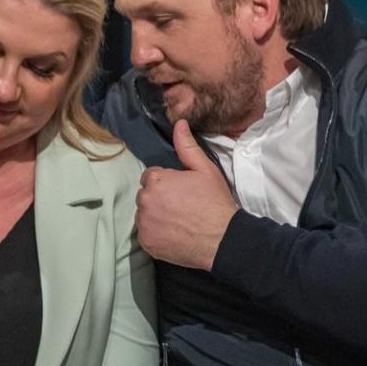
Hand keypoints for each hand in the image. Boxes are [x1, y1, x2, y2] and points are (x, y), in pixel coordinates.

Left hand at [136, 119, 237, 269]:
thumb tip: (179, 123)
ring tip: (177, 221)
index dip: (167, 183)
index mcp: (156, 180)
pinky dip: (155, 233)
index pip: (151, 177)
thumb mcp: (205, 169)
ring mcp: (144, 223)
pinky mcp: (146, 242)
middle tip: (180, 206)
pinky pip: (145, 233)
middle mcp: (144, 200)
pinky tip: (172, 234)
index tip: (181, 191)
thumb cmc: (214, 201)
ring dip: (155, 215)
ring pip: (144, 214)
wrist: (222, 238)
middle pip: (146, 195)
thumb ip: (187, 146)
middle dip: (158, 198)